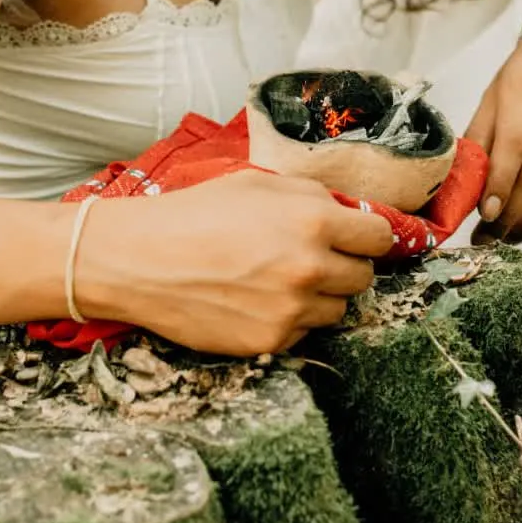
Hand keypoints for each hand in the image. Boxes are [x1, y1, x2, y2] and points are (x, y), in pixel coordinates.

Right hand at [80, 170, 394, 355]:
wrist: (142, 258)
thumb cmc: (196, 212)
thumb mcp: (258, 182)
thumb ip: (311, 196)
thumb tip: (346, 212)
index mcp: (313, 220)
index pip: (379, 238)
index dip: (368, 236)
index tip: (356, 237)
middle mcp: (310, 267)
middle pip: (362, 278)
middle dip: (344, 265)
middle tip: (312, 257)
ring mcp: (292, 309)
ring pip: (337, 310)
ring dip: (319, 296)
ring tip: (278, 278)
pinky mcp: (271, 340)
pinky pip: (302, 331)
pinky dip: (289, 318)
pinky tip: (256, 299)